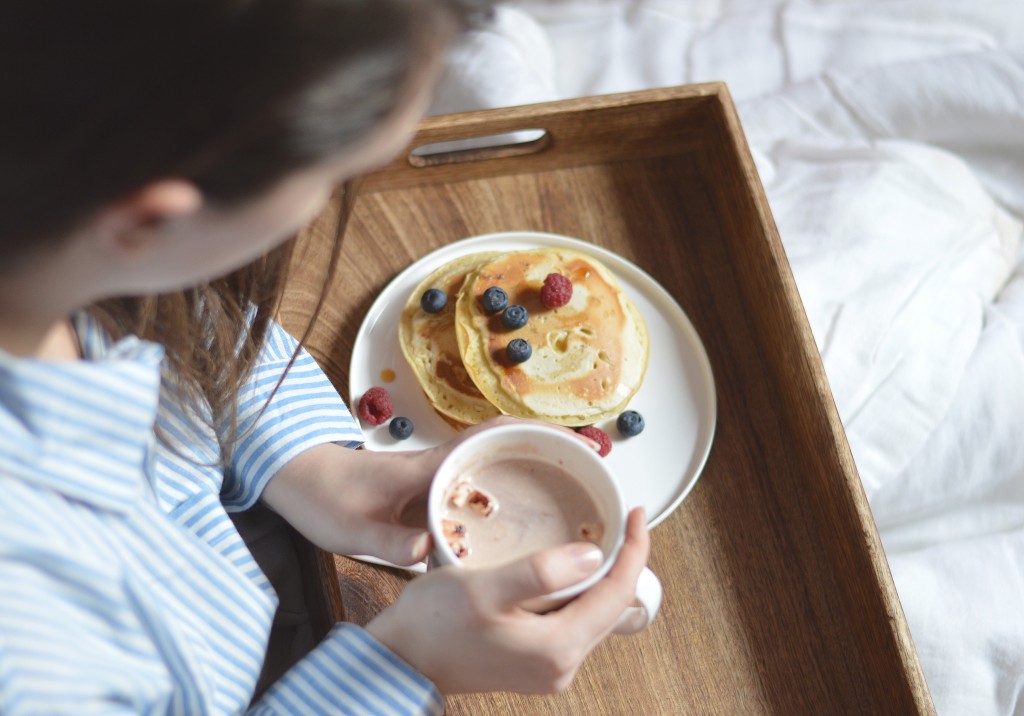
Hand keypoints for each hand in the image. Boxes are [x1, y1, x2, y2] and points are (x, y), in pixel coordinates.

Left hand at [262, 417, 599, 565]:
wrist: (301, 483)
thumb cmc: (326, 499)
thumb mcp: (351, 528)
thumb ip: (385, 540)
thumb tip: (423, 553)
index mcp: (430, 465)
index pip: (492, 436)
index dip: (536, 433)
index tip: (576, 439)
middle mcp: (442, 465)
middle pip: (508, 447)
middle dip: (551, 451)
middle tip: (593, 470)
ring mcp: (440, 477)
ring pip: (498, 467)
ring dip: (535, 470)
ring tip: (576, 495)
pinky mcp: (433, 493)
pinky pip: (481, 488)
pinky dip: (510, 494)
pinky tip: (525, 523)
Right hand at [365, 507, 650, 694]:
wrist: (400, 659)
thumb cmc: (434, 623)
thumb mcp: (484, 588)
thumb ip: (540, 572)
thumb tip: (593, 555)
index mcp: (557, 648)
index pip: (618, 593)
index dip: (635, 550)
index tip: (636, 512)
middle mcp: (562, 666)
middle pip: (613, 606)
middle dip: (624, 562)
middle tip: (623, 520)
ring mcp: (549, 669)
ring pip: (594, 614)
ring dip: (602, 577)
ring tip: (600, 537)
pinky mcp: (535, 664)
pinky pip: (573, 622)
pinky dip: (578, 593)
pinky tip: (567, 569)